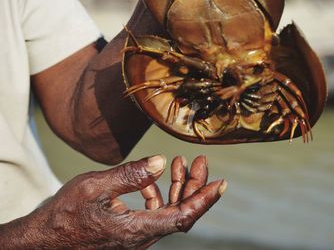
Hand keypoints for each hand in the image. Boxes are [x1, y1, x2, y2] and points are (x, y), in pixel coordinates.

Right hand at [0, 155, 225, 248]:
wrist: (44, 240)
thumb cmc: (64, 214)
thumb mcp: (94, 187)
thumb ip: (130, 175)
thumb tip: (161, 162)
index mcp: (136, 230)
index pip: (183, 217)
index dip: (204, 200)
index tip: (221, 184)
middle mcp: (142, 237)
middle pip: (181, 213)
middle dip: (195, 186)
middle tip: (202, 161)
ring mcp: (137, 235)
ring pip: (170, 212)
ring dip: (179, 187)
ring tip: (181, 162)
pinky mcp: (130, 231)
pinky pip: (155, 213)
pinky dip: (161, 194)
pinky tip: (155, 178)